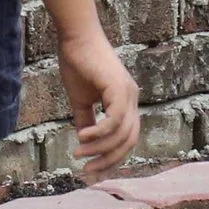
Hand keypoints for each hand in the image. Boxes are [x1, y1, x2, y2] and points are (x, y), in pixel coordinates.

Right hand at [60, 32, 140, 175]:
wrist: (76, 38)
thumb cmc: (78, 64)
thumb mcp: (81, 101)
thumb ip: (86, 121)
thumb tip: (84, 142)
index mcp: (126, 103)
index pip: (126, 139)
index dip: (111, 157)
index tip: (91, 169)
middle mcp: (132, 99)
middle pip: (129, 141)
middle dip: (109, 160)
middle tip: (87, 171)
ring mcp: (128, 93)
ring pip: (122, 133)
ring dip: (100, 148)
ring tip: (80, 152)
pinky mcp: (119, 87)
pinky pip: (115, 119)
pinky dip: (99, 132)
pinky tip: (83, 137)